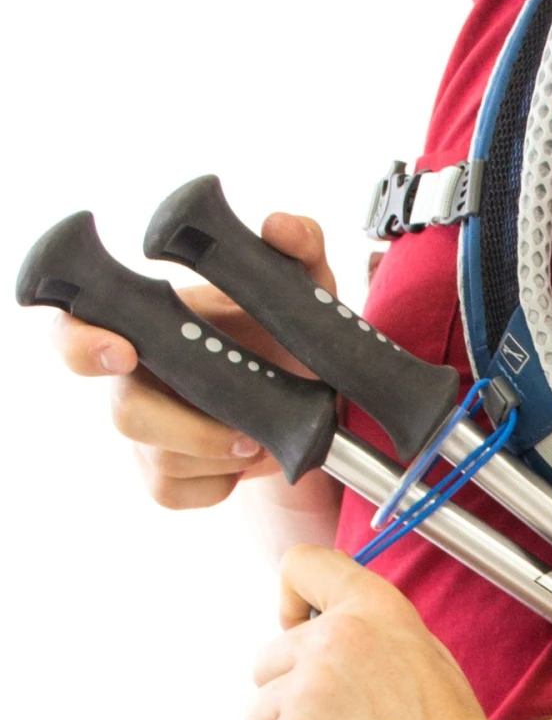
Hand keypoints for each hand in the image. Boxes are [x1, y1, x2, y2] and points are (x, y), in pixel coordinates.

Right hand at [49, 213, 339, 510]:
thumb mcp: (304, 287)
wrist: (308, 398)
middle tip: (239, 433)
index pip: (75, 326)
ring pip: (163, 459)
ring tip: (264, 434)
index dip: (81, 343)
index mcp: (143, 323)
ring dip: (224, 454)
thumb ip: (299, 247)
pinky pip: (177, 493)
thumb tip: (282, 227)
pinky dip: (221, 483)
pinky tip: (248, 458)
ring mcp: (146, 430)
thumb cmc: (284, 331)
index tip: (118, 351)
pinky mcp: (164, 475)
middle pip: (125, 414)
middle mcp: (133, 378)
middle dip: (179, 428)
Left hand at [246, 546, 506, 719]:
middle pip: (268, 662)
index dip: (294, 600)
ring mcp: (305, 694)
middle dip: (295, 698)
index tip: (300, 628)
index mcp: (372, 612)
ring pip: (259, 717)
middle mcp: (332, 642)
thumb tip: (325, 635)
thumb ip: (370, 635)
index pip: (302, 564)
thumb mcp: (423, 656)